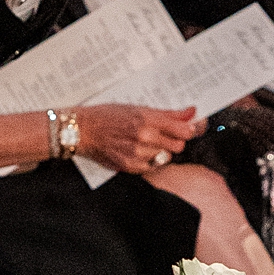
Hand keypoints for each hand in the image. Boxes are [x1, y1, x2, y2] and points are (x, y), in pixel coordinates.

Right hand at [78, 103, 203, 173]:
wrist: (81, 130)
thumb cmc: (106, 115)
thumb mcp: (136, 107)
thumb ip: (167, 113)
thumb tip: (191, 112)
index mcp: (146, 118)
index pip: (183, 129)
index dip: (191, 129)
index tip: (191, 127)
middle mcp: (144, 137)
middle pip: (178, 145)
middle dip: (175, 140)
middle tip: (165, 135)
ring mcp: (137, 154)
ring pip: (166, 157)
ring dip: (162, 151)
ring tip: (147, 143)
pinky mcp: (130, 167)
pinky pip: (153, 167)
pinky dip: (150, 160)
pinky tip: (139, 152)